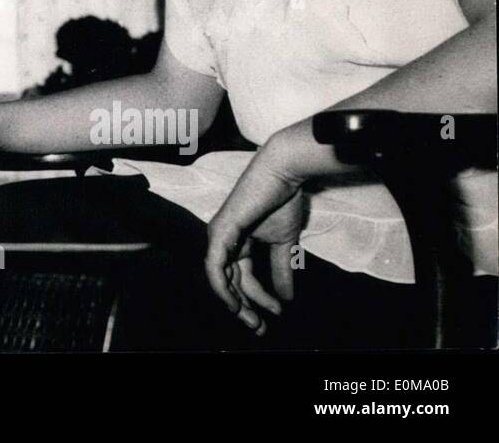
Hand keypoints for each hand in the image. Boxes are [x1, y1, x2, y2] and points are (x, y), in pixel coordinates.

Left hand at [204, 136, 308, 335]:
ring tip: (254, 319)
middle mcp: (224, 240)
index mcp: (237, 242)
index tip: (276, 314)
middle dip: (244, 306)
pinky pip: (214, 264)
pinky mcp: (220, 230)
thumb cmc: (282, 200)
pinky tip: (234, 303)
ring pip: (219, 277)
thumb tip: (287, 297)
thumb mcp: (283, 243)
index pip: (242, 277)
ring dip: (235, 302)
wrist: (283, 174)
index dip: (258, 299)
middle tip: (259, 327)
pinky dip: (221, 285)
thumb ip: (281, 268)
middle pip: (229, 281)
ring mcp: (219, 235)